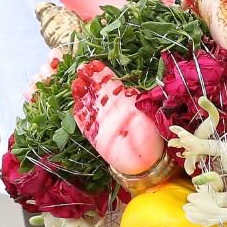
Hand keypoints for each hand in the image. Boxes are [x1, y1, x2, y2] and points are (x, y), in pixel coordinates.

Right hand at [71, 61, 165, 176]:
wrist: (144, 162)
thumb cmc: (151, 137)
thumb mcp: (149, 115)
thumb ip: (140, 102)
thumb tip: (136, 87)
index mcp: (125, 100)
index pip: (112, 82)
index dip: (102, 73)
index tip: (94, 63)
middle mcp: (111, 108)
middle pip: (97, 90)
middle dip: (89, 79)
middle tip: (81, 68)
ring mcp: (102, 120)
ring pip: (89, 103)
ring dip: (82, 93)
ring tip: (76, 83)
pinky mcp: (94, 135)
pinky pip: (84, 123)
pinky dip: (80, 114)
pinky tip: (75, 104)